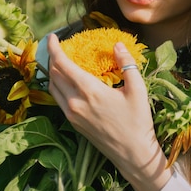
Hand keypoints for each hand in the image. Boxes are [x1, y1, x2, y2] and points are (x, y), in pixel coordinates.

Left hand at [46, 34, 172, 190]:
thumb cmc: (138, 121)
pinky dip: (57, 86)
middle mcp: (74, 102)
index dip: (54, 48)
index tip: (53, 36)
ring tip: (60, 61)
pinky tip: (67, 81)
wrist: (132, 153)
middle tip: (58, 46)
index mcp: (89, 91)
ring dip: (53, 72)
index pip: (62, 64)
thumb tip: (117, 45)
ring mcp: (71, 114)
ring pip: (52, 88)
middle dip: (52, 57)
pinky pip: (58, 99)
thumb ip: (127, 64)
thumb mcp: (138, 89)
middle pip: (53, 74)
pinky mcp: (72, 123)